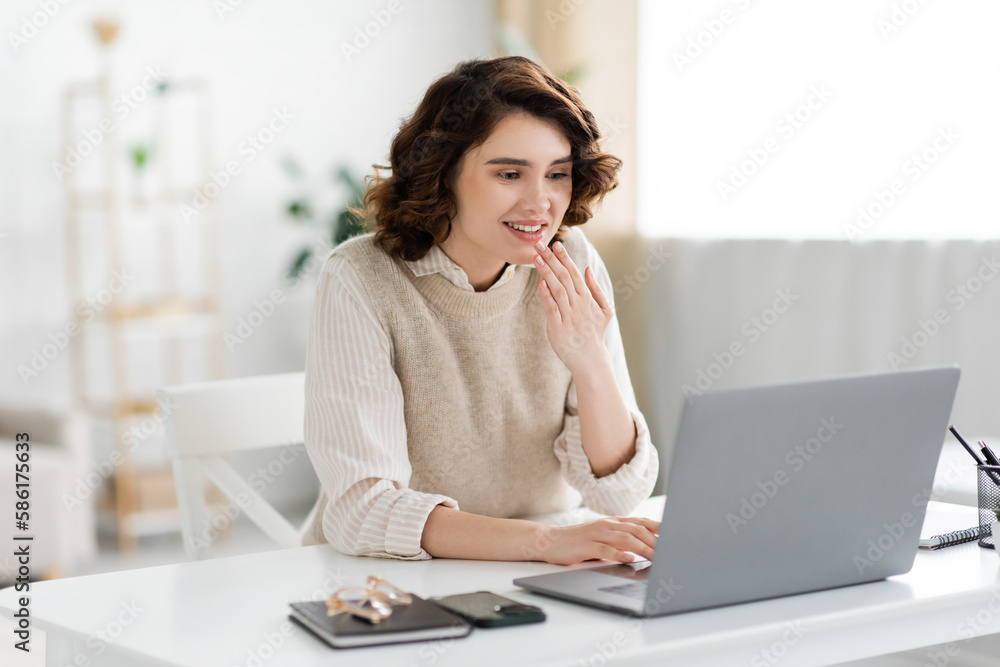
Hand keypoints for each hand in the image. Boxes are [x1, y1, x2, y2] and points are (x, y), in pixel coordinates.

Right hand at [524, 516, 658, 565]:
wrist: (551, 541)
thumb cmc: (579, 542)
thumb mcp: (603, 538)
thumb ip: (622, 540)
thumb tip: (645, 547)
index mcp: (613, 522)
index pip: (640, 522)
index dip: (658, 528)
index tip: (674, 536)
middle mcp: (607, 525)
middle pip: (636, 530)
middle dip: (654, 541)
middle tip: (667, 552)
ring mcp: (597, 534)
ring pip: (624, 538)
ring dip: (641, 548)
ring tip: (654, 556)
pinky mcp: (587, 545)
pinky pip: (605, 549)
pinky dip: (619, 554)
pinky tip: (629, 559)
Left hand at [533, 240, 613, 376]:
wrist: (591, 360)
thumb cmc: (595, 334)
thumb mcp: (604, 310)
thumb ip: (596, 289)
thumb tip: (587, 269)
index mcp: (588, 299)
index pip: (575, 274)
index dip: (565, 258)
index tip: (556, 244)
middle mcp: (579, 306)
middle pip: (564, 277)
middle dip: (552, 259)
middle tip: (540, 244)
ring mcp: (569, 317)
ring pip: (557, 289)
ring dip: (547, 272)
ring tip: (536, 258)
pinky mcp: (558, 329)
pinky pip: (552, 308)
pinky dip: (546, 295)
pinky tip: (540, 282)